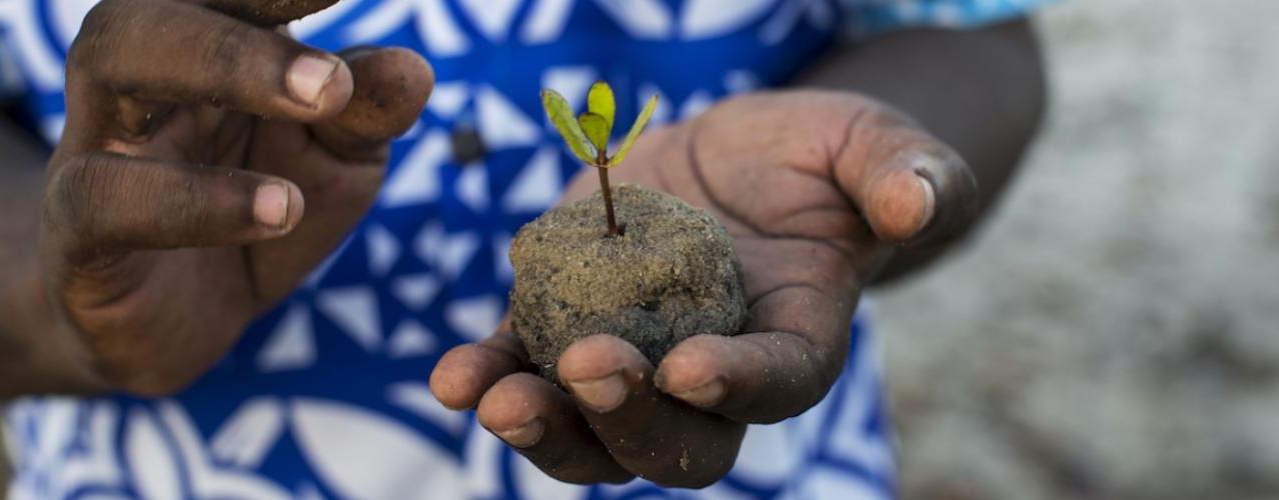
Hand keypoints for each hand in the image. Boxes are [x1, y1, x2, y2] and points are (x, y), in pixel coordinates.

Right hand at [40, 0, 432, 395]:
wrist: (178, 320)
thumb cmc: (260, 209)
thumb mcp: (336, 164)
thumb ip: (367, 117)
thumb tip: (412, 69)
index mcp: (205, 40)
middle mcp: (139, 74)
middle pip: (152, 5)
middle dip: (246, 31)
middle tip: (334, 76)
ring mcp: (96, 144)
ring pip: (109, 61)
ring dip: (221, 69)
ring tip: (320, 107)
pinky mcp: (76, 234)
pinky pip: (105, 198)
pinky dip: (195, 201)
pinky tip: (279, 209)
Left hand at [431, 91, 975, 486]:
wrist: (741, 160)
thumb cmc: (823, 160)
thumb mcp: (874, 148)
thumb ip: (907, 175)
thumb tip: (915, 200)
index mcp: (796, 344)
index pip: (775, 387)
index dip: (735, 386)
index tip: (686, 366)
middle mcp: (713, 376)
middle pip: (675, 441)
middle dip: (626, 422)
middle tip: (585, 369)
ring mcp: (636, 359)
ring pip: (591, 430)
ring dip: (543, 425)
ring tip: (493, 397)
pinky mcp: (571, 322)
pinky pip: (529, 367)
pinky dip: (492, 376)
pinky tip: (456, 377)